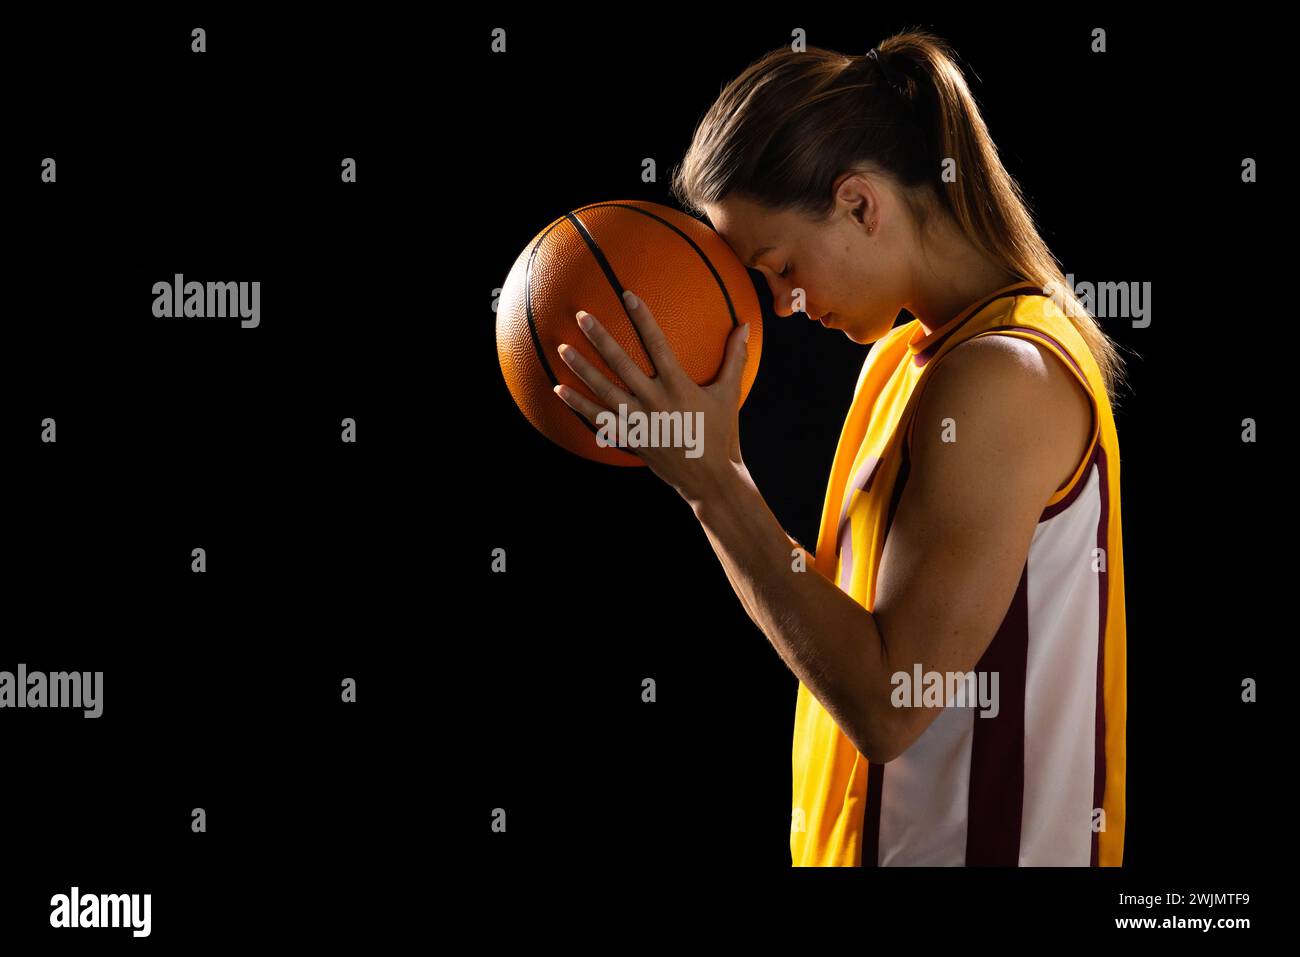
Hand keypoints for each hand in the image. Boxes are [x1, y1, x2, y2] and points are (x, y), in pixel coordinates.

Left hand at [552, 289, 750, 509]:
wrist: (711, 479)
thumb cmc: (722, 434)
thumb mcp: (730, 394)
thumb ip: (735, 358)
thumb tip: (745, 325)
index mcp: (680, 386)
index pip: (657, 345)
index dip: (643, 319)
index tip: (627, 296)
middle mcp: (656, 402)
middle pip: (622, 365)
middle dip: (600, 339)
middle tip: (581, 316)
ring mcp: (641, 422)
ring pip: (605, 391)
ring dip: (582, 369)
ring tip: (562, 349)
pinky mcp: (632, 438)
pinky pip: (600, 420)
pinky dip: (579, 405)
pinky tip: (560, 390)